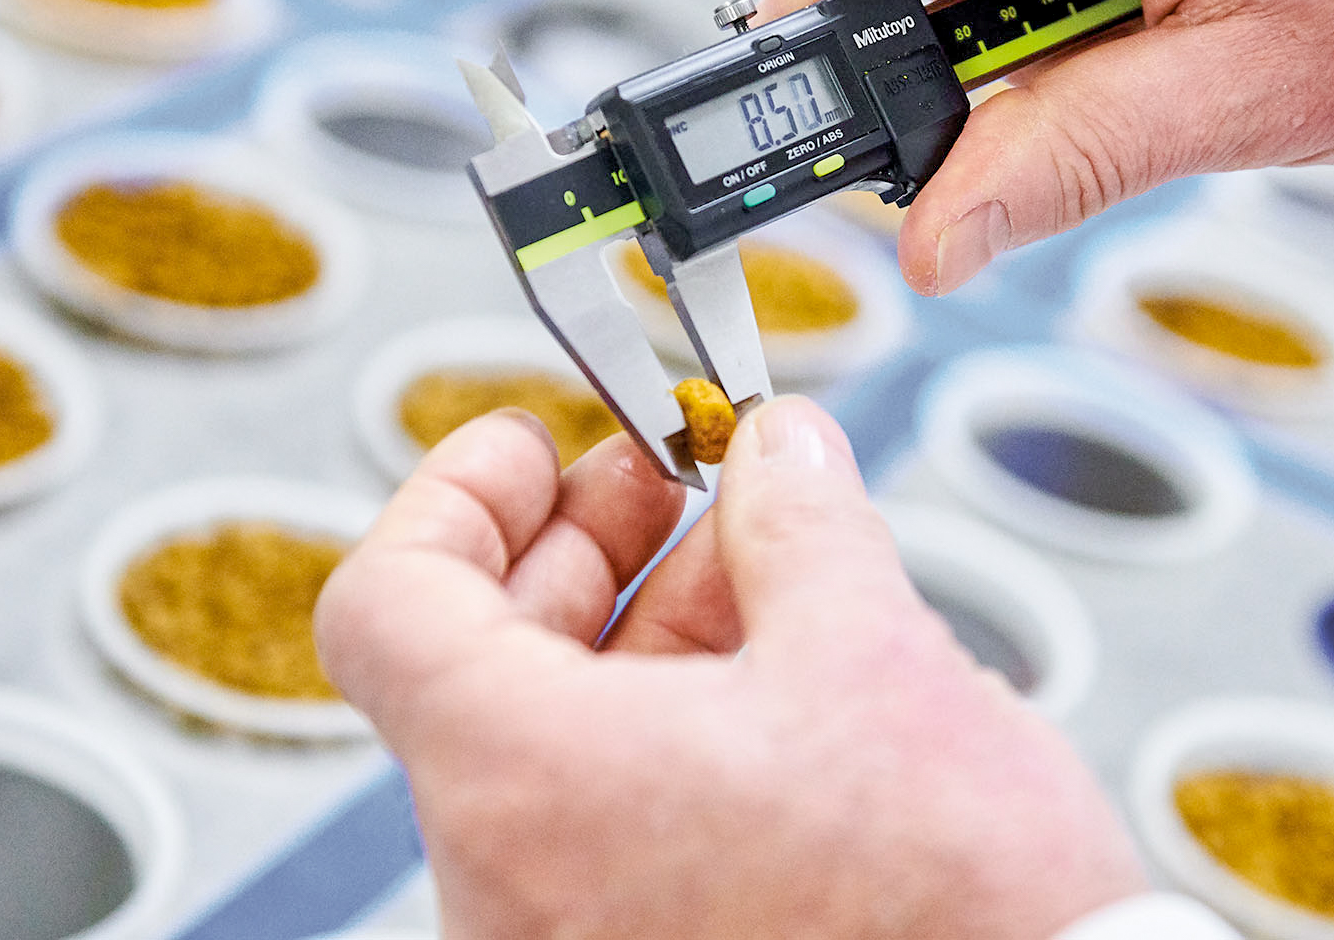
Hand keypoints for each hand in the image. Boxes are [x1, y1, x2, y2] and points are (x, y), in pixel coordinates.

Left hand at [315, 398, 1145, 938]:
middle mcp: (508, 881)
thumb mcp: (874, 654)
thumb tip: (777, 451)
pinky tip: (778, 673)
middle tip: (673, 477)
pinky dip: (668, 728)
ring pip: (552, 744)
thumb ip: (797, 521)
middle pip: (474, 665)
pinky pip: (604, 824)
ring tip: (764, 564)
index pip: (385, 606)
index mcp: (524, 784)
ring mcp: (563, 938)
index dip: (456, 494)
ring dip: (644, 628)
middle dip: (581, 544)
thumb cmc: (948, 905)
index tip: (534, 443)